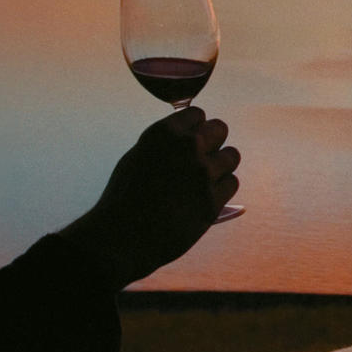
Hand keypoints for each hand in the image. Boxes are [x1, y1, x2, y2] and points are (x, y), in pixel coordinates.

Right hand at [60, 108, 239, 288]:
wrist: (120, 238)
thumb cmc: (124, 198)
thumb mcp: (138, 157)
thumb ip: (166, 143)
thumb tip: (191, 135)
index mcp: (164, 133)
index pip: (197, 114)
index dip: (195, 129)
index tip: (189, 141)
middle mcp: (187, 148)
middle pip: (220, 129)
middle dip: (213, 142)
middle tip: (201, 159)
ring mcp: (203, 174)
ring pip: (231, 156)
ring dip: (220, 166)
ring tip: (203, 180)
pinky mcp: (213, 200)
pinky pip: (232, 183)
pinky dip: (221, 190)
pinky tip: (204, 198)